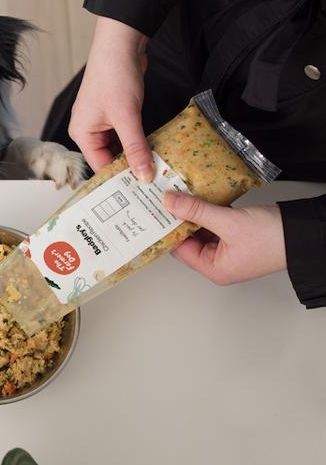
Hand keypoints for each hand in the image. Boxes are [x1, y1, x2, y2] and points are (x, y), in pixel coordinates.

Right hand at [69, 17, 153, 180]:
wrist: (121, 44)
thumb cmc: (114, 77)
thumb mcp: (127, 117)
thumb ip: (136, 148)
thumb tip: (144, 175)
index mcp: (82, 133)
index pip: (99, 165)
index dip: (119, 178)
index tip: (140, 192)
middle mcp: (89, 130)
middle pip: (109, 158)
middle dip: (129, 168)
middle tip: (151, 183)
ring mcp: (102, 121)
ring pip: (119, 147)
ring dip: (136, 154)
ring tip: (154, 170)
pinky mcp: (116, 113)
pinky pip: (126, 135)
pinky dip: (138, 141)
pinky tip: (152, 150)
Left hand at [163, 191, 286, 284]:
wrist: (306, 233)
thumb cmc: (273, 237)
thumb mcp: (229, 222)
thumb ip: (197, 211)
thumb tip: (169, 203)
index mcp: (214, 269)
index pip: (179, 249)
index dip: (168, 229)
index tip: (157, 211)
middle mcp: (219, 263)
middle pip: (189, 239)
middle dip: (180, 219)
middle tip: (167, 199)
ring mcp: (229, 250)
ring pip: (202, 230)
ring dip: (195, 213)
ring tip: (181, 195)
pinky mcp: (238, 237)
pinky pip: (216, 224)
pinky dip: (209, 212)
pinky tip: (202, 197)